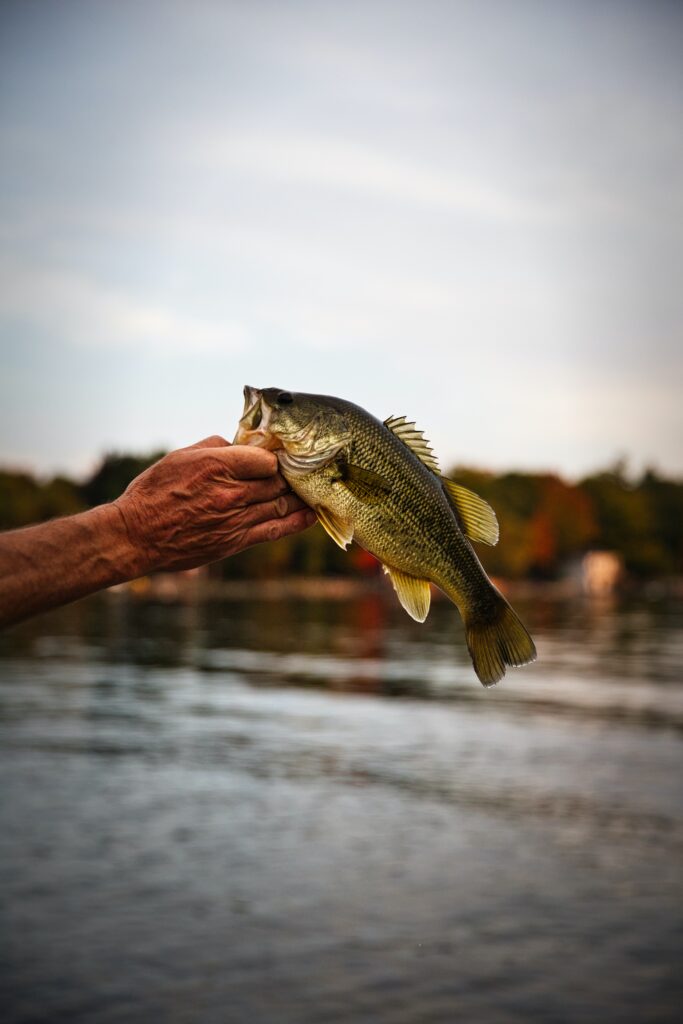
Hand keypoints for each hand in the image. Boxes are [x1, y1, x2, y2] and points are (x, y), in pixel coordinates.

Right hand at [113, 435, 315, 572]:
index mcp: (217, 465)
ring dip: (299, 496)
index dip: (276, 456)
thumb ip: (215, 446)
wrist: (137, 535)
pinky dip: (297, 521)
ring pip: (281, 503)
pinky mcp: (236, 541)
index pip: (266, 458)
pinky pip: (275, 530)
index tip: (280, 454)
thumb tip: (239, 444)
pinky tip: (311, 514)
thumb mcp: (180, 456)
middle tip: (304, 470)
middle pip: (277, 480)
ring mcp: (236, 519)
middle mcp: (231, 492)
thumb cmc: (154, 492)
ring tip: (314, 488)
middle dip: (291, 475)